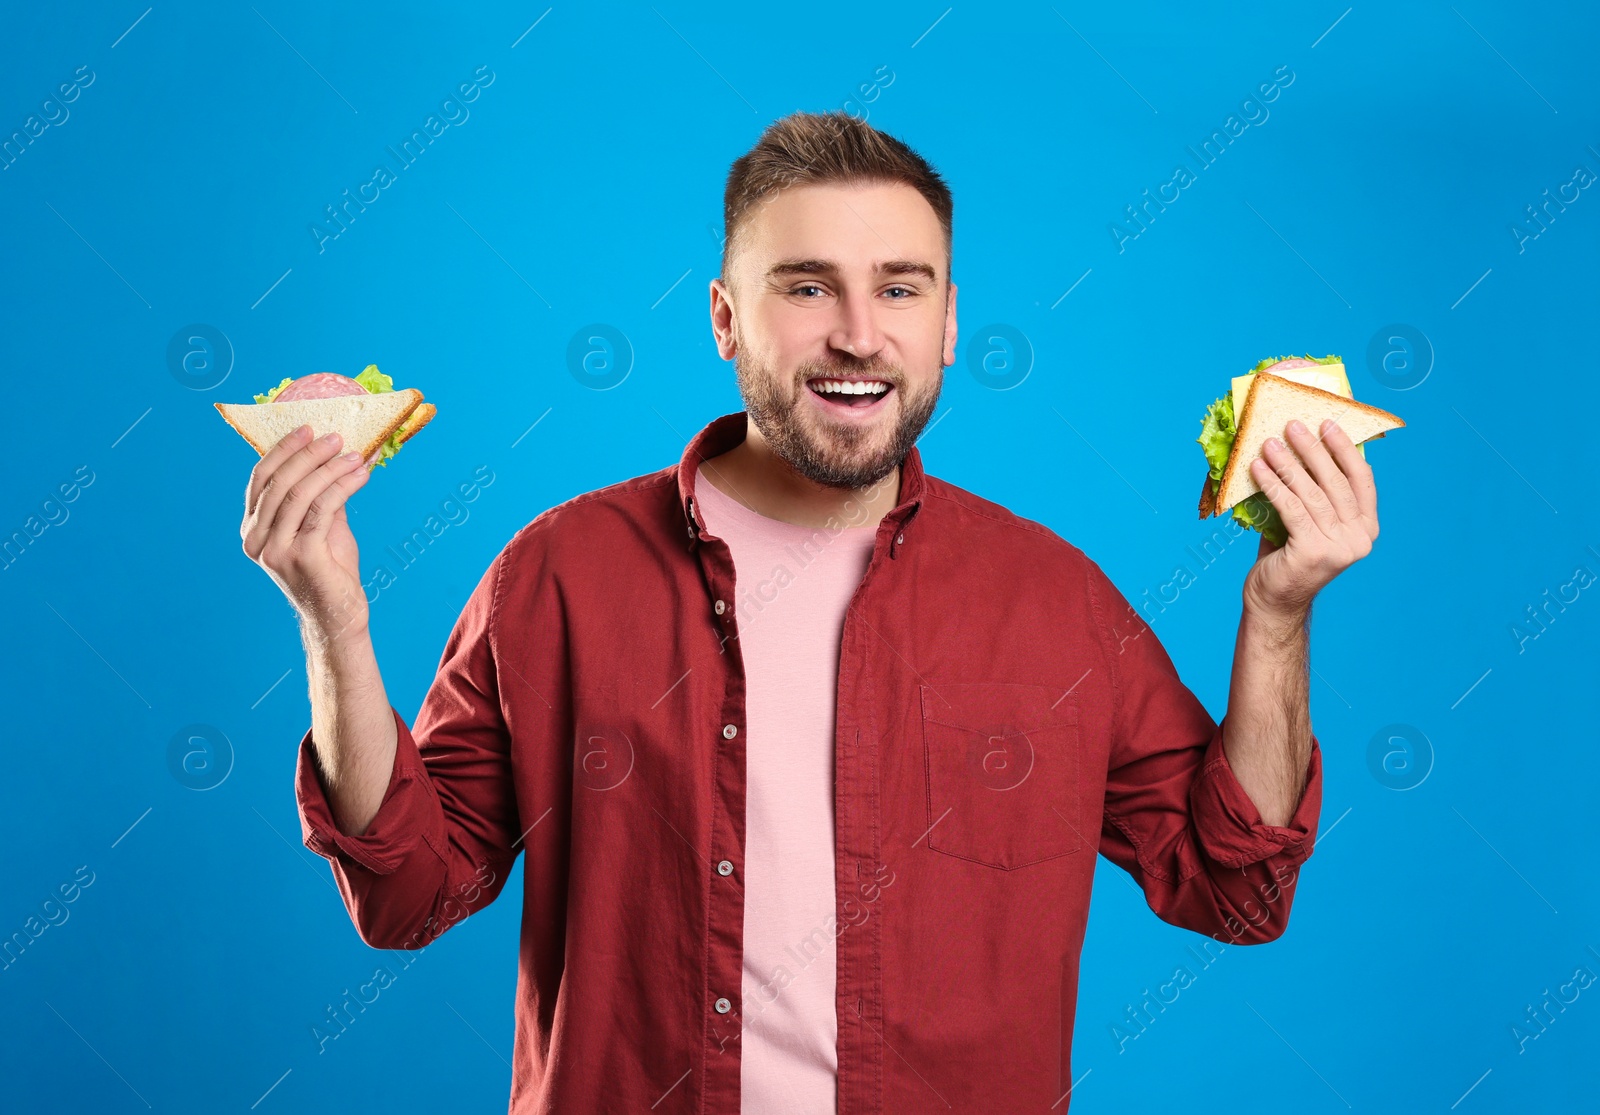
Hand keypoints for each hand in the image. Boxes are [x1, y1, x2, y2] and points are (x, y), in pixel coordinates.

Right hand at [240, 425, 371, 641]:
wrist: (338, 615)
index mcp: (252, 529)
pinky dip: (343, 487)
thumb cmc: (330, 569)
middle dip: (308, 455)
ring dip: (329, 469)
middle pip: (278, 483)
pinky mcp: (302, 557)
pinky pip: (322, 510)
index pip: (261, 479)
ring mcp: (275, 550)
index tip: (307, 429)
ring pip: (299, 494)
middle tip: (335, 437)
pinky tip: (360, 476)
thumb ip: (319, 495)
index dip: (283, 451)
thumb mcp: (320, 526)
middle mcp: (256, 540)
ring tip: (354, 455)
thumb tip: (336, 455)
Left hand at [1241, 418, 1378, 618]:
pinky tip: (1258, 468)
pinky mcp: (1312, 552)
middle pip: (1335, 482)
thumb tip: (1300, 446)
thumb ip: (1314, 493)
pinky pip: (1290, 508)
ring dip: (1288, 463)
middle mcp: (1359, 538)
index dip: (1344, 449)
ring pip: (1312, 493)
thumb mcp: (1309, 520)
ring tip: (1269, 443)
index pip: (1361, 479)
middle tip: (1292, 425)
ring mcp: (1339, 547)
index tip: (1328, 423)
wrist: (1274, 600)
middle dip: (1313, 449)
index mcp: (1367, 527)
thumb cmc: (1288, 555)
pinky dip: (1273, 484)